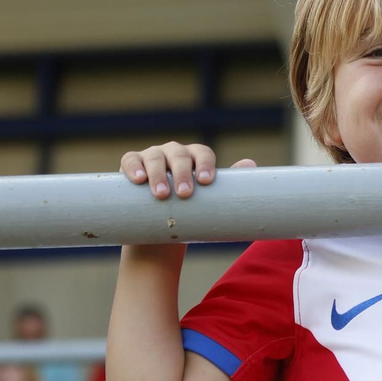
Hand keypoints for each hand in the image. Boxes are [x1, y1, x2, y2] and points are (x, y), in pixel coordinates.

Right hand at [121, 143, 255, 199]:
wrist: (157, 228)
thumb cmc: (188, 210)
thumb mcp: (208, 199)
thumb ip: (227, 185)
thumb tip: (251, 164)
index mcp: (195, 156)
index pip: (203, 153)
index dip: (206, 164)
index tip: (207, 182)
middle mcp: (174, 152)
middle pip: (180, 155)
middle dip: (183, 173)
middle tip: (185, 194)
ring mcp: (151, 156)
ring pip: (155, 157)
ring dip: (158, 174)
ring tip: (162, 195)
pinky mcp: (131, 164)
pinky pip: (130, 160)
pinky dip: (134, 167)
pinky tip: (138, 180)